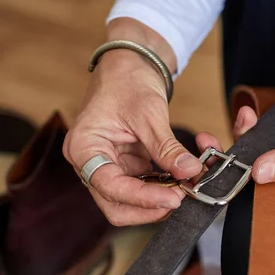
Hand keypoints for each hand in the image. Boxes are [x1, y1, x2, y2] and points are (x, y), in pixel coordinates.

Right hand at [63, 48, 201, 225]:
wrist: (129, 66)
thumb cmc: (127, 82)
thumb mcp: (149, 114)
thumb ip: (168, 147)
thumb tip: (190, 172)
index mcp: (84, 148)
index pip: (110, 187)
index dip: (142, 198)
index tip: (172, 199)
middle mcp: (90, 164)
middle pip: (116, 205)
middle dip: (149, 207)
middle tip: (181, 198)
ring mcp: (108, 167)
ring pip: (130, 202)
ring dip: (158, 200)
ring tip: (186, 187)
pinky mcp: (125, 167)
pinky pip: (143, 188)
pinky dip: (162, 188)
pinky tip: (181, 179)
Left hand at [197, 106, 274, 219]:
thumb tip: (257, 172)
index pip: (262, 206)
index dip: (236, 191)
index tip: (214, 173)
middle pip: (255, 181)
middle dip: (231, 164)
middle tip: (208, 146)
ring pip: (261, 159)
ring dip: (245, 141)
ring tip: (235, 121)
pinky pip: (273, 142)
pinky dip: (261, 129)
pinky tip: (250, 117)